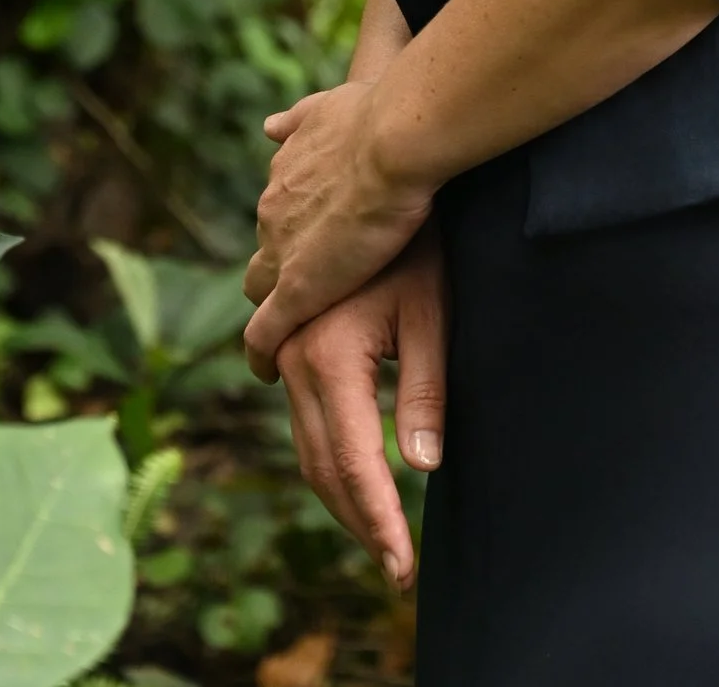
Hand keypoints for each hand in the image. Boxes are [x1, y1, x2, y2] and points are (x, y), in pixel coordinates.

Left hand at [244, 77, 437, 374]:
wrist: (392, 140)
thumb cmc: (380, 117)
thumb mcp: (328, 106)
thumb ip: (298, 120)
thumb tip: (269, 127)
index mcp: (285, 175)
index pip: (277, 215)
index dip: (293, 232)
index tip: (313, 243)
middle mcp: (272, 212)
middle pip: (265, 252)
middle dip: (284, 266)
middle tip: (316, 283)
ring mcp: (281, 253)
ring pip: (262, 290)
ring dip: (276, 305)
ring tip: (296, 329)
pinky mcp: (296, 292)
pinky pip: (264, 334)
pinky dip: (262, 353)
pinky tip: (270, 369)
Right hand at [274, 228, 445, 587]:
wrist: (383, 150)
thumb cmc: (421, 232)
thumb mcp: (433, 311)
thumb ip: (426, 391)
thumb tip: (421, 467)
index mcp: (327, 356)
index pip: (352, 464)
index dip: (378, 521)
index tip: (400, 568)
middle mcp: (293, 353)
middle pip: (318, 457)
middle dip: (354, 512)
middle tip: (389, 555)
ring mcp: (285, 334)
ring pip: (301, 427)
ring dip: (333, 474)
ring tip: (370, 512)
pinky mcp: (290, 318)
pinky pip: (296, 388)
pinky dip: (319, 426)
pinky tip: (337, 442)